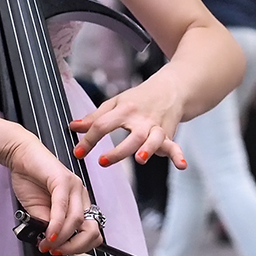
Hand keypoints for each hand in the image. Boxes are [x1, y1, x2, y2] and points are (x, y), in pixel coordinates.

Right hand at [2, 135, 102, 255]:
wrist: (19, 155)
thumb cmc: (30, 179)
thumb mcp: (39, 211)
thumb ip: (48, 226)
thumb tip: (53, 244)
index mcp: (79, 203)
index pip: (93, 231)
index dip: (80, 247)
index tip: (63, 253)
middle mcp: (81, 195)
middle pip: (92, 229)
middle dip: (76, 247)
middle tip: (58, 252)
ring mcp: (74, 186)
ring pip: (78, 221)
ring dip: (62, 239)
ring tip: (47, 244)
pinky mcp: (63, 180)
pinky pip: (63, 209)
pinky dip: (56, 226)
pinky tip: (49, 234)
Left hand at [69, 75, 187, 170]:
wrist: (170, 89)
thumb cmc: (140, 98)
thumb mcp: (115, 103)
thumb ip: (95, 117)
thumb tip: (74, 127)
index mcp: (125, 110)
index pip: (104, 124)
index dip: (88, 139)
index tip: (78, 152)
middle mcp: (142, 119)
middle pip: (131, 135)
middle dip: (118, 150)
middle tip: (102, 161)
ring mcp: (156, 128)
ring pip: (153, 140)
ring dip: (148, 149)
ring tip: (140, 159)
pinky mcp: (168, 135)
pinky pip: (174, 146)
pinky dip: (178, 155)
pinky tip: (181, 165)